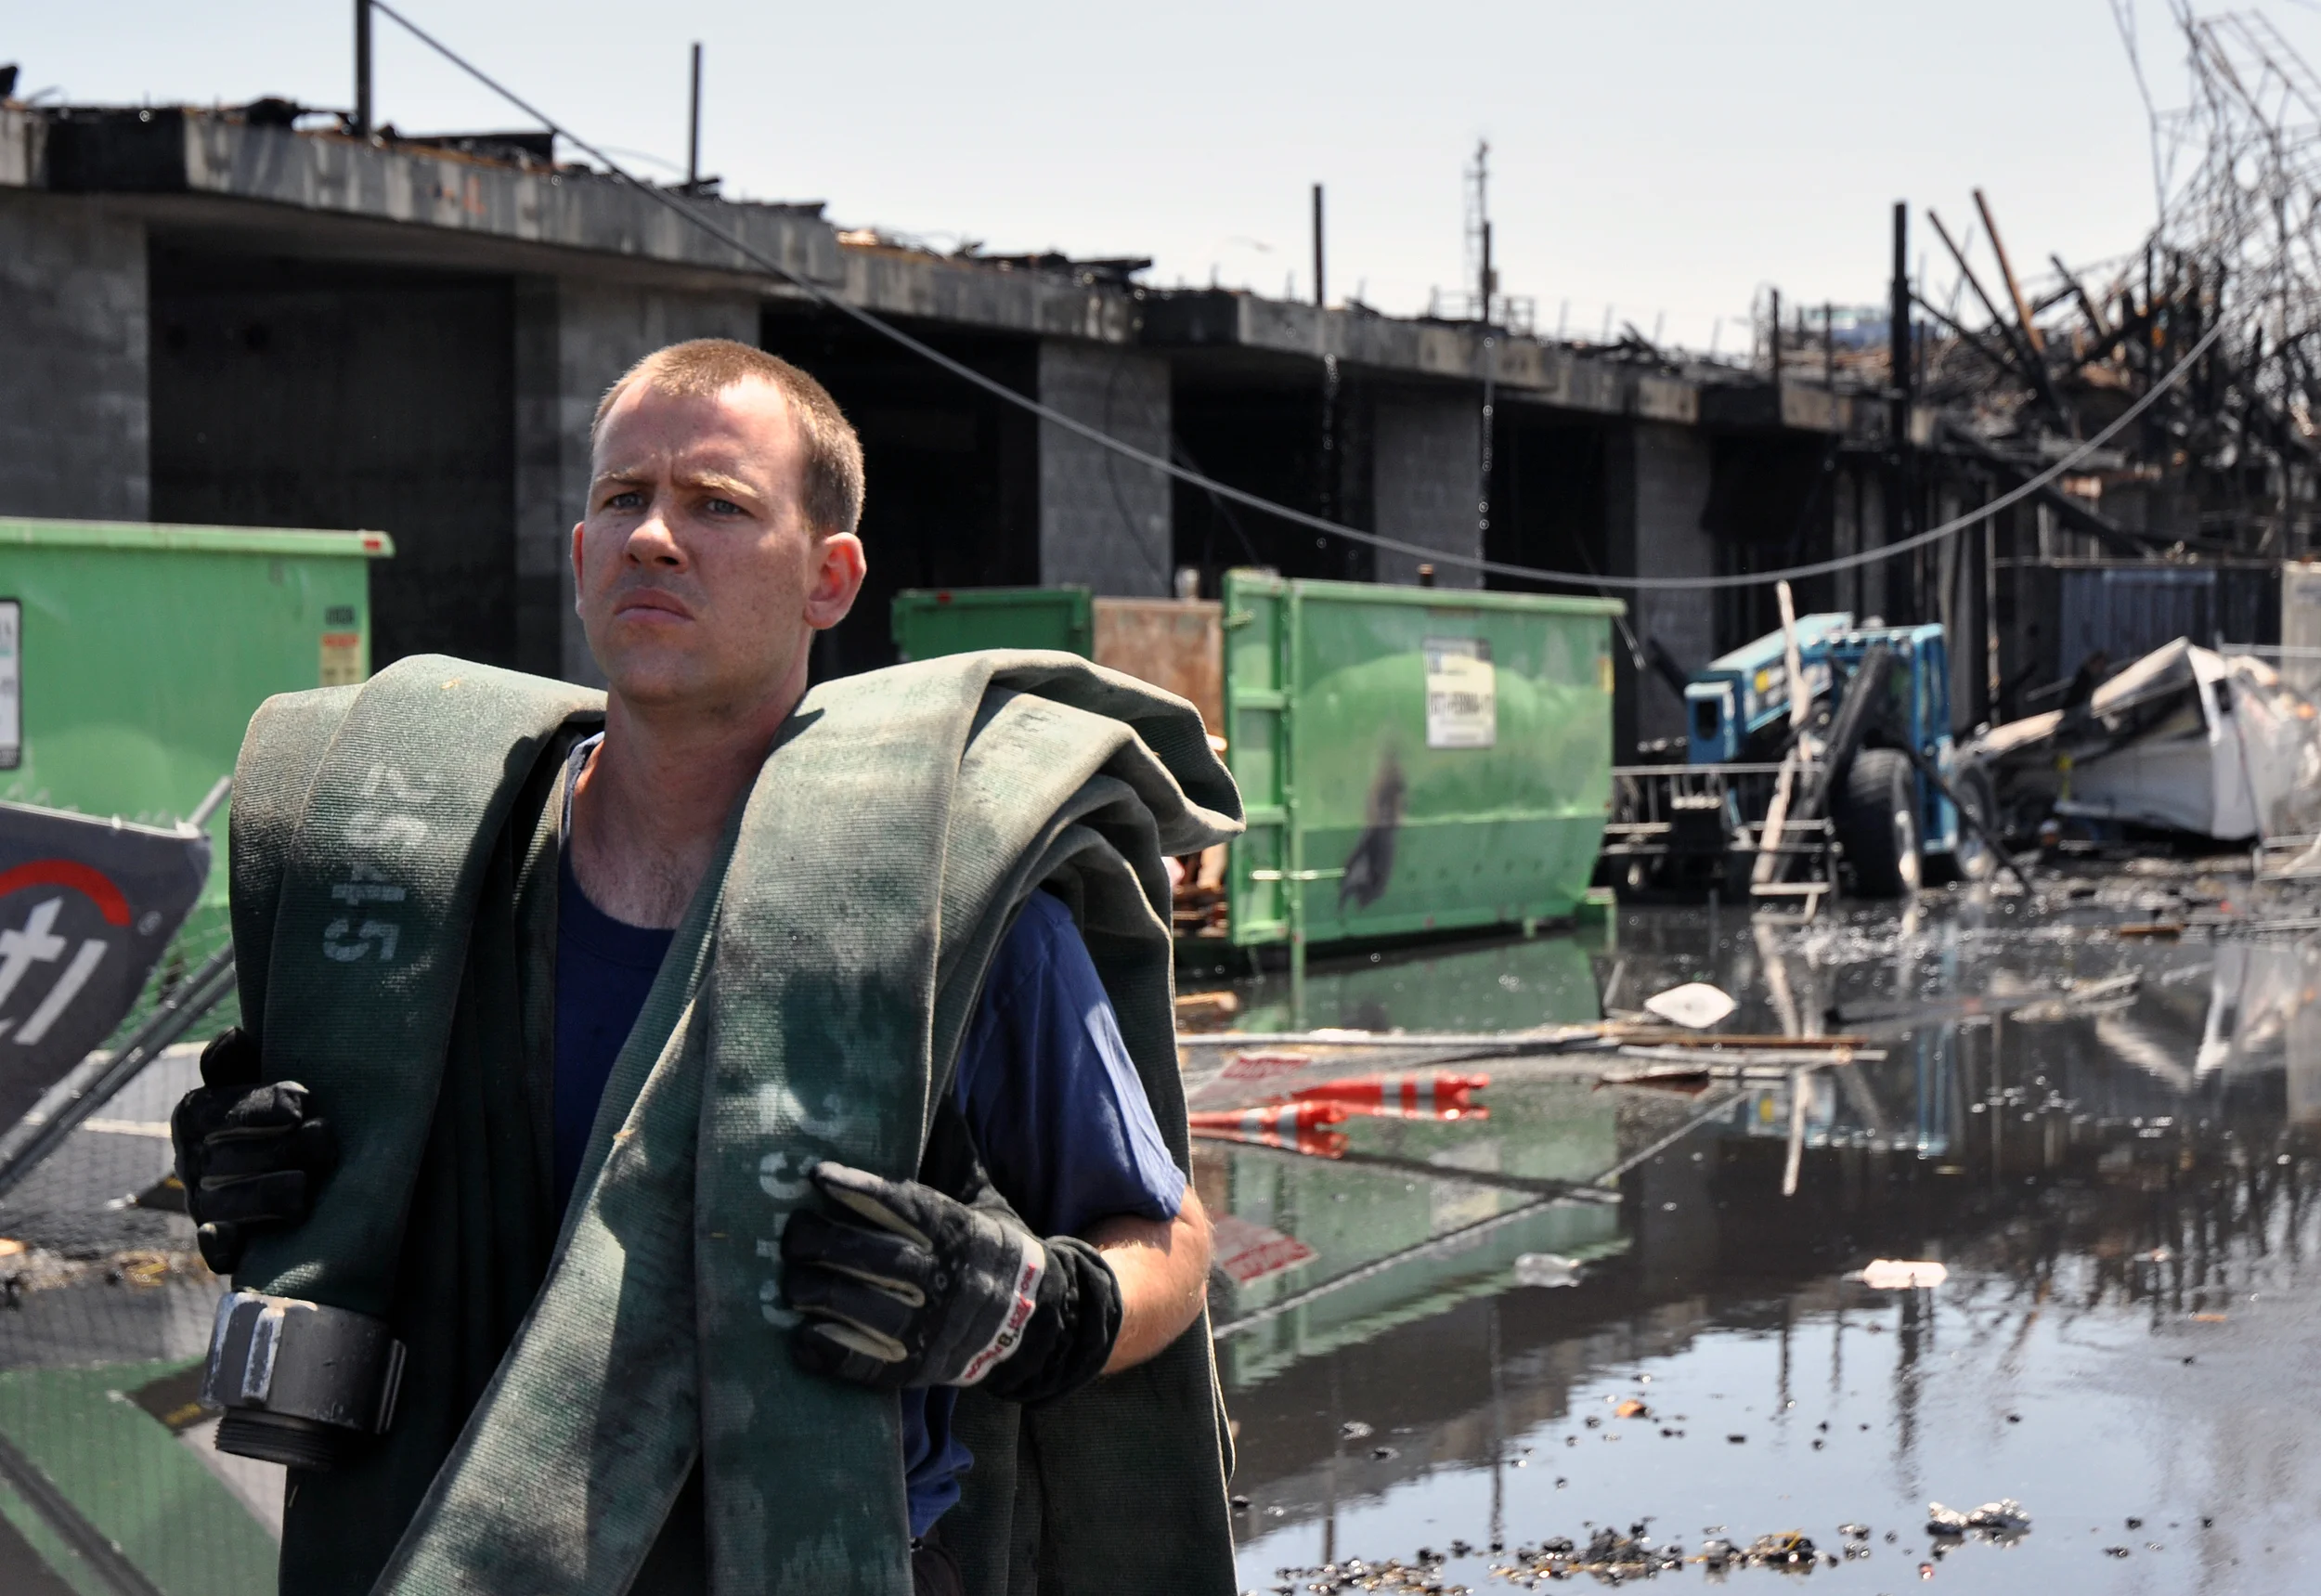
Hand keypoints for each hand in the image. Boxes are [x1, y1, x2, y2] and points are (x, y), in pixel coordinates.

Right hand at [169, 1027, 336, 1273]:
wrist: (300, 1168)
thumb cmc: (283, 1115)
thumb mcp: (264, 1082)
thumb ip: (243, 1062)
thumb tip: (235, 1036)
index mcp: (196, 1114)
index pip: (212, 1109)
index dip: (256, 1106)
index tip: (302, 1103)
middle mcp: (191, 1161)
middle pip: (223, 1157)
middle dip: (278, 1147)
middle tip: (322, 1137)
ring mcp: (204, 1205)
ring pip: (221, 1205)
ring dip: (264, 1193)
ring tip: (306, 1184)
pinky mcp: (223, 1244)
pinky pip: (214, 1250)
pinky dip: (219, 1247)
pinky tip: (232, 1240)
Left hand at [781, 1161, 1120, 1403]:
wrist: (1034, 1320)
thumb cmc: (991, 1248)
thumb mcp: (982, 1199)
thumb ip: (952, 1155)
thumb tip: (937, 1092)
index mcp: (961, 1233)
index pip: (905, 1207)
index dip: (859, 1189)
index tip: (818, 1174)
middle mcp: (946, 1281)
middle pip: (873, 1259)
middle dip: (822, 1242)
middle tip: (791, 1232)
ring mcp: (929, 1331)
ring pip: (861, 1310)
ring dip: (815, 1292)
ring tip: (790, 1279)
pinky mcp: (913, 1370)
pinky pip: (860, 1364)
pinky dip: (824, 1350)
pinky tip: (798, 1334)